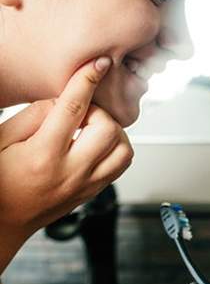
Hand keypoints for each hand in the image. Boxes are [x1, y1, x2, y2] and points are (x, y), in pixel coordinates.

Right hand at [0, 58, 133, 236]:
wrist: (3, 220)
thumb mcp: (2, 139)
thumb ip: (33, 115)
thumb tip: (64, 98)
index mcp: (42, 155)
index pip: (73, 109)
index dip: (87, 81)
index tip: (99, 63)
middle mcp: (70, 172)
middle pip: (107, 128)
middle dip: (98, 111)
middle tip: (80, 112)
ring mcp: (86, 185)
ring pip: (124, 149)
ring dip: (113, 130)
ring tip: (90, 127)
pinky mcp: (95, 192)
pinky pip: (122, 164)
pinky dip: (117, 146)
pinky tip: (97, 142)